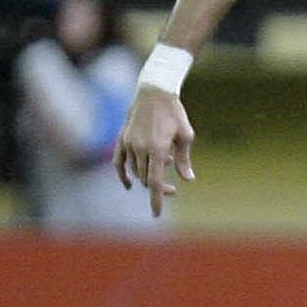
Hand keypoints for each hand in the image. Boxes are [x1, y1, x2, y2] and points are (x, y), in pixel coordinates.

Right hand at [113, 87, 195, 216]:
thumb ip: (184, 160)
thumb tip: (188, 179)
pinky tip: (128, 184)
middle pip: (147, 179)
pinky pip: (118, 162)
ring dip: (149, 174)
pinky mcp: (122, 139)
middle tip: (174, 189)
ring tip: (166, 160)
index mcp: (157, 149)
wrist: (154, 92)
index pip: (155, 182)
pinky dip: (123, 174)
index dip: (157, 200)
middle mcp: (140, 149)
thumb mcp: (185, 136)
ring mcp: (128, 144)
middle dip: (160, 187)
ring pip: (136, 171)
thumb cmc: (175, 114)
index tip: (156, 214)